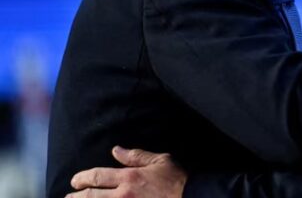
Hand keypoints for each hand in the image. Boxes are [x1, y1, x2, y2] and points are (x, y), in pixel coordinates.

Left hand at [67, 146, 186, 197]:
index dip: (82, 178)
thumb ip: (136, 156)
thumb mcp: (160, 161)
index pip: (97, 176)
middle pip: (91, 196)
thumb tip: (116, 150)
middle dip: (76, 196)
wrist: (192, 197)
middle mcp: (123, 194)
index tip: (75, 181)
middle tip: (68, 196)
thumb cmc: (178, 179)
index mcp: (129, 177)